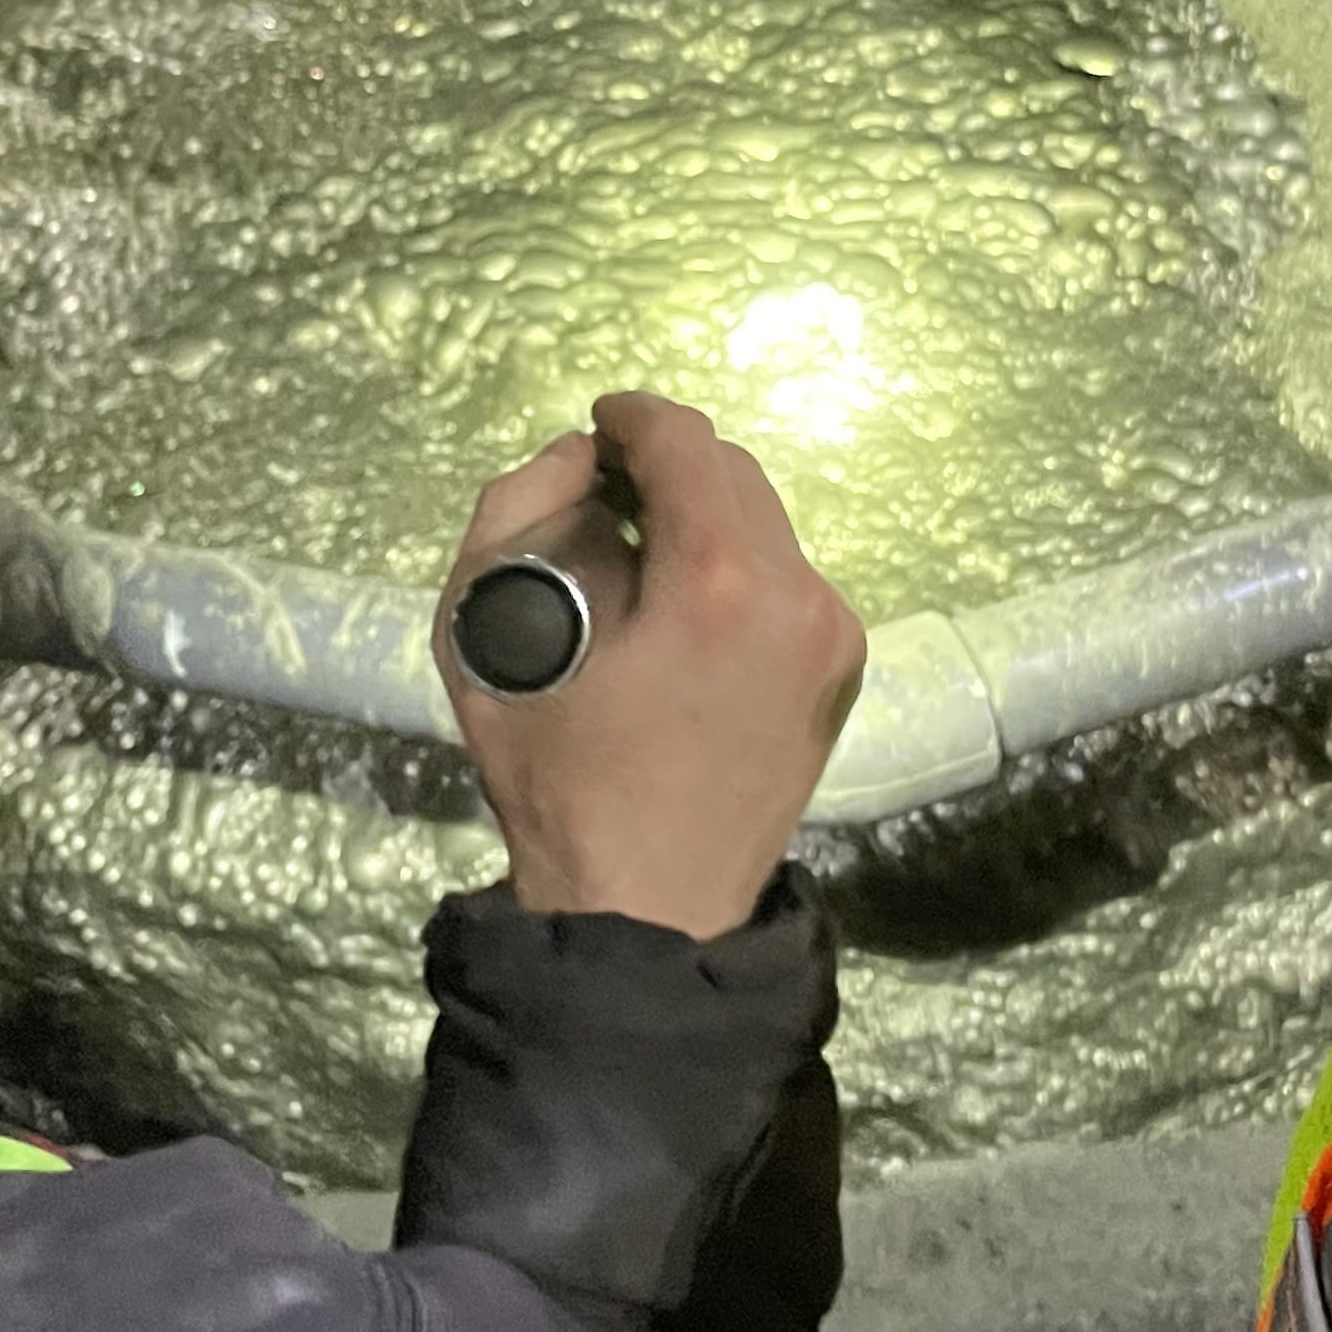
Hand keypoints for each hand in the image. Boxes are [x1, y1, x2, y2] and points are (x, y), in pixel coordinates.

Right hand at [435, 393, 865, 943]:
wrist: (648, 911)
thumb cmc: (558, 782)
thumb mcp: (489, 635)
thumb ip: (518, 511)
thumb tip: (580, 459)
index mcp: (721, 580)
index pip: (684, 442)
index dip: (632, 420)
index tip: (598, 429)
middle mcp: (799, 594)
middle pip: (733, 472)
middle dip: (668, 469)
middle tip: (604, 496)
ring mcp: (832, 635)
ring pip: (766, 523)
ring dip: (705, 518)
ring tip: (640, 559)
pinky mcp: (842, 670)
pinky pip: (786, 579)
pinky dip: (736, 570)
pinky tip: (685, 614)